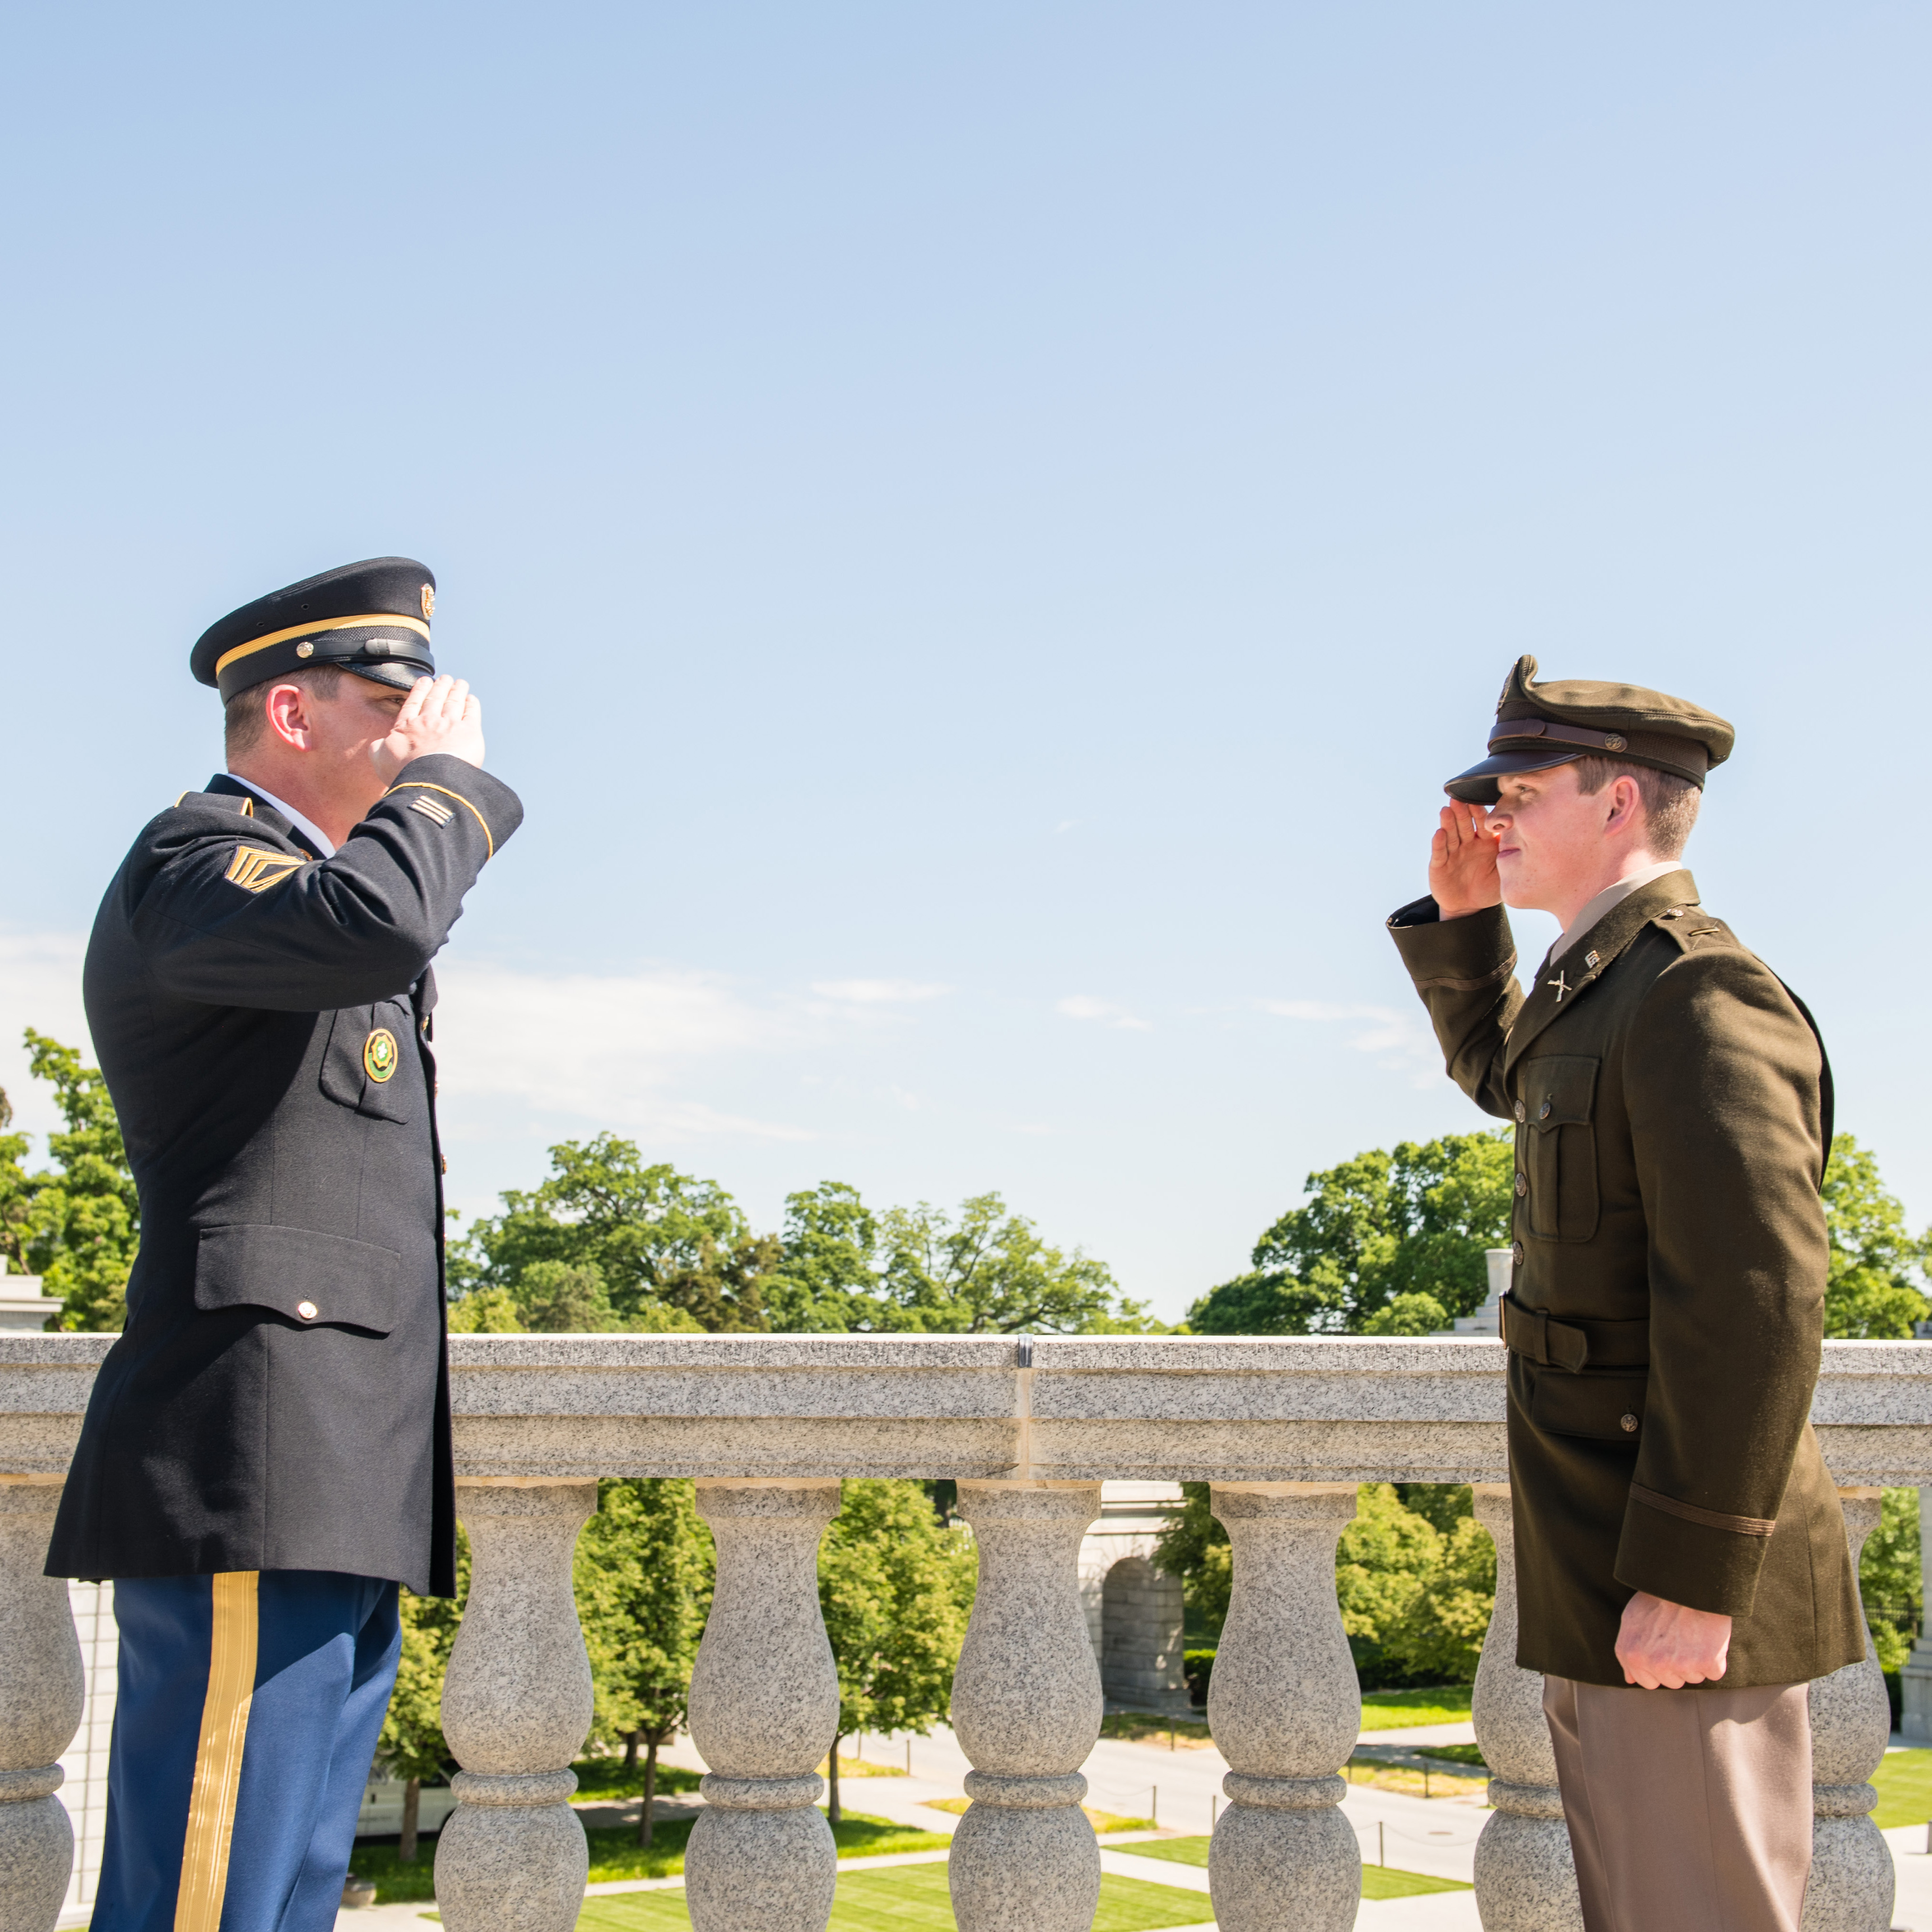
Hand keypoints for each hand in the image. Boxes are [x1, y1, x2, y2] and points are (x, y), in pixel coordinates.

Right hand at [371, 675, 484, 780]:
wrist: (430, 780)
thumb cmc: (406, 773)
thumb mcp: (381, 760)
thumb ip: (378, 749)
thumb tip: (379, 744)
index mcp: (407, 727)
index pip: (413, 703)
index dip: (420, 691)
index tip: (424, 681)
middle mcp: (429, 721)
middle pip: (435, 699)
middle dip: (440, 686)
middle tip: (445, 678)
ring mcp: (449, 725)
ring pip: (453, 702)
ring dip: (457, 691)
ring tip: (459, 683)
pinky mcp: (469, 732)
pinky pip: (471, 713)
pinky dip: (471, 704)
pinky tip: (471, 699)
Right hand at [1430, 802, 1501, 917]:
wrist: (1470, 906)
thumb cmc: (1489, 887)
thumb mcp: (1504, 872)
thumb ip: (1511, 855)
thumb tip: (1525, 838)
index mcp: (1485, 842)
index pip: (1483, 823)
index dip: (1480, 813)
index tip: (1479, 801)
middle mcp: (1468, 844)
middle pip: (1464, 824)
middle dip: (1462, 812)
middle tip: (1459, 799)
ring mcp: (1453, 853)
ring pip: (1451, 835)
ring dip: (1448, 822)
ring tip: (1446, 810)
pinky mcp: (1439, 865)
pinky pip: (1440, 853)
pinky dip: (1439, 843)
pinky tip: (1439, 833)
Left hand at [1615, 1591, 1731, 1688]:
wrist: (1688, 1585)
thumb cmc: (1659, 1599)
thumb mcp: (1632, 1620)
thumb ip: (1627, 1650)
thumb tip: (1629, 1679)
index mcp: (1633, 1654)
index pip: (1646, 1682)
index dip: (1657, 1668)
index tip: (1664, 1651)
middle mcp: (1655, 1664)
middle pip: (1671, 1682)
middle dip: (1676, 1666)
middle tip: (1679, 1639)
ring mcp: (1681, 1666)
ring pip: (1693, 1678)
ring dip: (1695, 1662)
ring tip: (1692, 1634)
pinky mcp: (1707, 1663)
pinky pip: (1714, 1673)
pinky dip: (1715, 1659)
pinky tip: (1708, 1638)